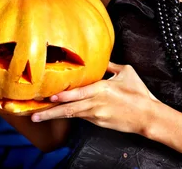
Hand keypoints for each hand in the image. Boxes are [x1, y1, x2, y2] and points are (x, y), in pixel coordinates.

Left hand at [30, 62, 158, 135]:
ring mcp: (97, 116)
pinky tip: (58, 113)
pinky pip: (82, 117)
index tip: (50, 96)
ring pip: (72, 115)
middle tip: (34, 114)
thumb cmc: (139, 92)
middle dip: (51, 112)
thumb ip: (110, 66)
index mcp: (103, 89)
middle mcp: (97, 104)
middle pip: (70, 109)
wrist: (147, 116)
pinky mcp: (99, 123)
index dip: (64, 96)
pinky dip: (69, 115)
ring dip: (55, 115)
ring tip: (39, 116)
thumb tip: (100, 59)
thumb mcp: (126, 72)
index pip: (79, 94)